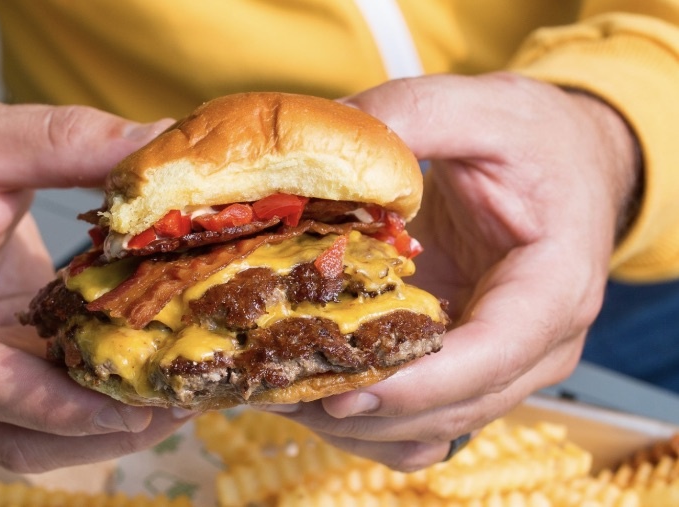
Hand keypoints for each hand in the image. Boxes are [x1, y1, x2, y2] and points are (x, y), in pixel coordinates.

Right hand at [0, 99, 184, 471]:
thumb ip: (65, 141)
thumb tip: (159, 141)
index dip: (51, 405)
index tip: (127, 410)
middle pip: (10, 434)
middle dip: (99, 434)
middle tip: (181, 407)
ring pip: (30, 440)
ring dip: (105, 433)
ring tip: (179, 403)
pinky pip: (41, 413)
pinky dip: (94, 408)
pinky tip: (148, 382)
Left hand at [266, 72, 639, 469]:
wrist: (566, 162)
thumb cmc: (538, 139)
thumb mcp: (481, 109)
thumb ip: (410, 117)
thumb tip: (320, 145)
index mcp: (555, 287)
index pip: (491, 357)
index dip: (416, 384)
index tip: (343, 389)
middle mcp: (535, 345)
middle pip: (451, 408)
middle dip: (364, 409)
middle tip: (276, 388)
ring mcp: (498, 364)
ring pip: (428, 429)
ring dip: (354, 424)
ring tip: (278, 392)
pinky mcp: (462, 364)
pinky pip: (418, 421)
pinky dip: (367, 421)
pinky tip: (313, 393)